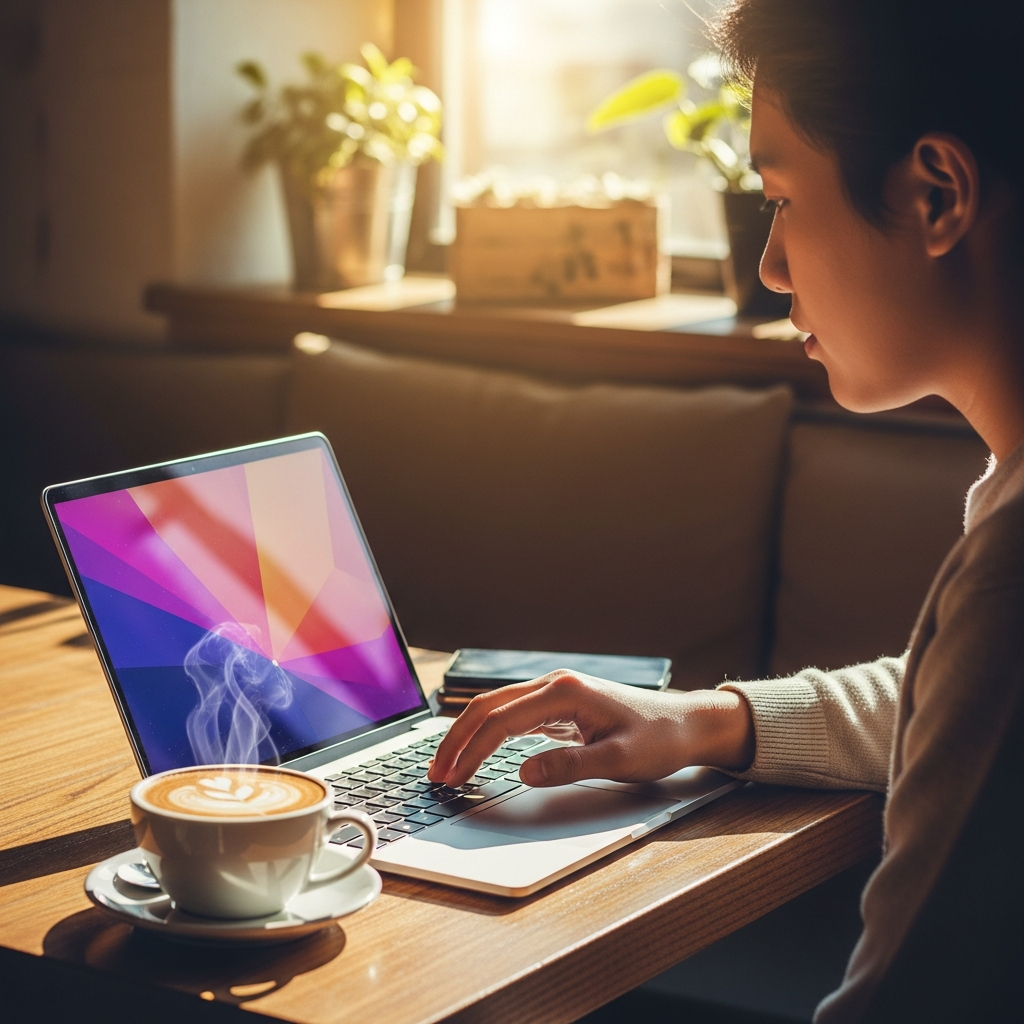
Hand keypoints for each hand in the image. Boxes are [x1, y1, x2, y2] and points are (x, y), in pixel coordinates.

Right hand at [428, 671, 754, 788]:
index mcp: (564, 692)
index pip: (501, 720)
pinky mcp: (559, 706)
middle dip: (457, 740)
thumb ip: (570, 766)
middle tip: (436, 774)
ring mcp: (555, 694)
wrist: (687, 724)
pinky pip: (512, 717)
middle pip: (488, 707)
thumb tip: (524, 773)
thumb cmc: (659, 739)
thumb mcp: (619, 759)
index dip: (471, 749)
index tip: (451, 777)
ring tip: (447, 766)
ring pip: (496, 709)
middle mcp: (554, 685)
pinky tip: (477, 753)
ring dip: (469, 736)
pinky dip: (488, 735)